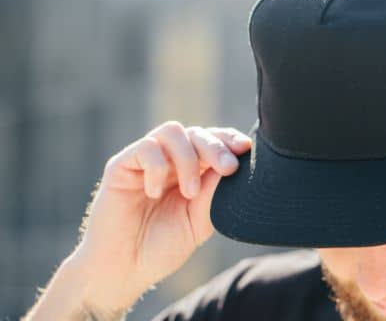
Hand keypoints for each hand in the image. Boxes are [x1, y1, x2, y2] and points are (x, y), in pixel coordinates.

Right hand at [69, 121, 250, 308]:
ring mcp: (144, 161)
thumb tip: (233, 166)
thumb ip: (213, 194)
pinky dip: (157, 168)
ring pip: (172, 132)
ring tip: (190, 192)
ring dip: (188, 159)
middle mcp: (169, 161)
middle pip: (196, 133)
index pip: (213, 141)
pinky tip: (155, 193)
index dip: (230, 140)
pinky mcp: (121, 166)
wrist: (123, 270)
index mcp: (191, 171)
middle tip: (229, 168)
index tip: (246, 150)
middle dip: (217, 147)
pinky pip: (145, 148)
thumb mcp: (198, 222)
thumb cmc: (160, 248)